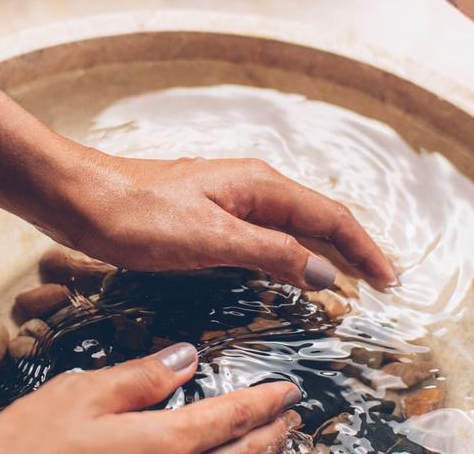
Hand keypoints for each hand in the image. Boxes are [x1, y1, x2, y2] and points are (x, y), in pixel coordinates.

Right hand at [0, 343, 301, 453]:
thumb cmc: (28, 447)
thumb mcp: (80, 395)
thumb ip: (140, 378)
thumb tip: (185, 356)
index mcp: (162, 444)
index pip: (230, 418)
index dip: (264, 402)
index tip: (288, 390)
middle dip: (272, 434)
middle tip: (292, 415)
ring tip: (273, 441)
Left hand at [53, 152, 397, 291]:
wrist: (83, 199)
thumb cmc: (140, 213)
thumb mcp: (211, 238)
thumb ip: (271, 253)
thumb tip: (327, 274)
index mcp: (259, 185)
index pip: (329, 217)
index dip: (364, 249)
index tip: (390, 282)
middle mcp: (250, 187)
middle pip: (315, 220)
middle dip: (350, 251)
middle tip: (378, 287)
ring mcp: (228, 200)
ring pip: (289, 229)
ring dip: (321, 255)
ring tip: (346, 284)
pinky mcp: (207, 216)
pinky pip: (261, 237)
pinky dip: (286, 257)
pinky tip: (286, 272)